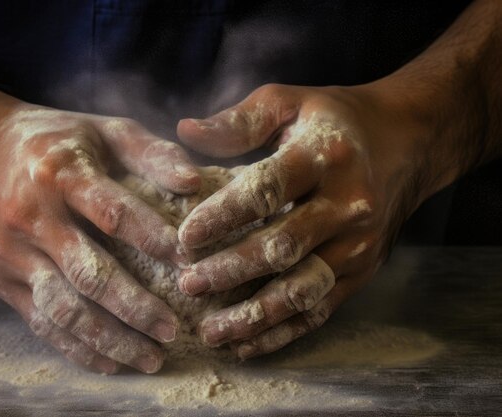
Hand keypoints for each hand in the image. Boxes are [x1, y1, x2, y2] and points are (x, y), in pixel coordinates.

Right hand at [0, 105, 200, 372]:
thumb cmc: (54, 142)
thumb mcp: (103, 130)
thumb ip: (151, 153)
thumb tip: (194, 183)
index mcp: (60, 173)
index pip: (113, 213)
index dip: (153, 238)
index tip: (190, 261)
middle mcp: (31, 217)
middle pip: (88, 273)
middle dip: (135, 307)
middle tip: (173, 329)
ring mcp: (12, 253)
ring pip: (64, 309)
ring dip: (110, 339)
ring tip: (151, 357)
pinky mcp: (2, 280)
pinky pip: (41, 322)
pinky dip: (78, 347)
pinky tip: (111, 362)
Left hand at [176, 83, 426, 358]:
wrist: (407, 144)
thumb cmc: (334, 120)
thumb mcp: (289, 102)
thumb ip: (238, 121)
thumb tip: (184, 132)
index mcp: (324, 156)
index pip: (267, 190)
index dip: (223, 216)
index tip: (184, 237)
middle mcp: (348, 205)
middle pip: (283, 247)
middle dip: (231, 270)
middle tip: (187, 284)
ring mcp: (359, 245)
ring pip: (302, 290)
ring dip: (254, 315)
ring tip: (209, 331)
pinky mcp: (362, 272)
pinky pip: (320, 310)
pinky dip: (282, 332)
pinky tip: (245, 345)